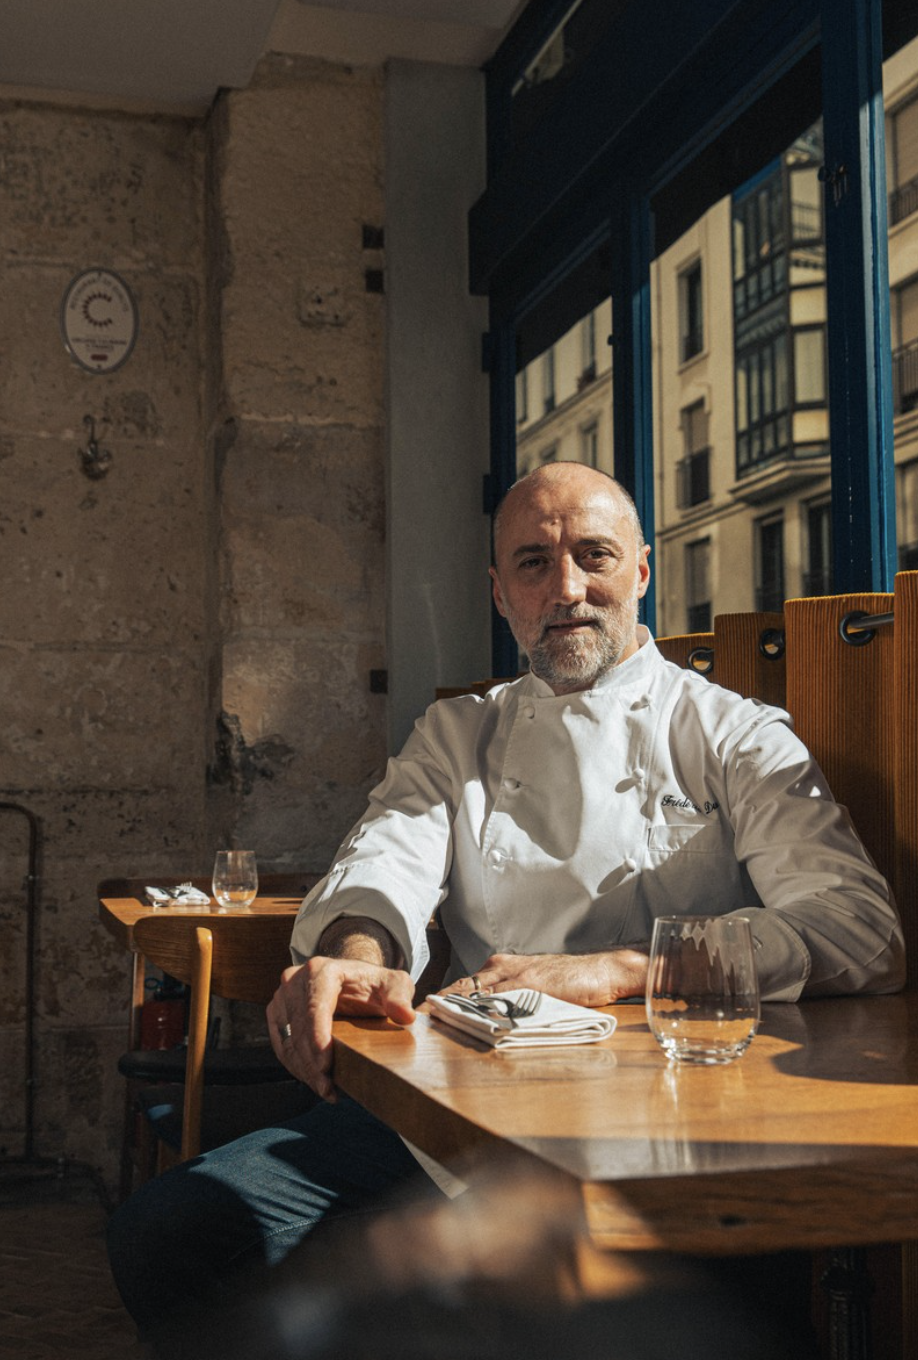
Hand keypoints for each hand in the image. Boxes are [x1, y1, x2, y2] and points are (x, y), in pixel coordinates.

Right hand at [267, 956, 416, 1100]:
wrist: (351, 980)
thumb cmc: (372, 984)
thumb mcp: (394, 984)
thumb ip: (400, 995)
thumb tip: (404, 1015)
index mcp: (322, 970)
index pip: (315, 1007)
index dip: (318, 1039)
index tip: (326, 1066)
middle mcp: (296, 980)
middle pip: (299, 1028)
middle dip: (312, 1063)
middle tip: (329, 1088)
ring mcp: (283, 996)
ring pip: (287, 1040)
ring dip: (304, 1070)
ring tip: (325, 1089)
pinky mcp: (278, 1013)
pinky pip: (281, 1045)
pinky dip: (296, 1066)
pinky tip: (314, 1081)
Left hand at [440, 949, 648, 1007]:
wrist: (601, 970)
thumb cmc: (568, 979)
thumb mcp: (532, 985)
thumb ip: (508, 996)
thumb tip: (485, 1015)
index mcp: (501, 966)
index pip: (464, 985)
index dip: (444, 1001)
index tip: (425, 1015)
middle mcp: (504, 968)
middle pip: (464, 988)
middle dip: (443, 1005)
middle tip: (422, 1021)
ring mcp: (517, 977)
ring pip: (478, 994)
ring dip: (458, 1011)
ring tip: (438, 1025)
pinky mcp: (532, 988)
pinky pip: (503, 1002)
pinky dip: (485, 1013)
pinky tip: (472, 1025)